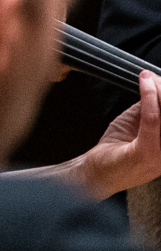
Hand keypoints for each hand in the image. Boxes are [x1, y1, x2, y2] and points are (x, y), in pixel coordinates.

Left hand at [77, 70, 160, 199]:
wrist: (97, 173)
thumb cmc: (118, 150)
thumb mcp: (138, 124)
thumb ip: (151, 108)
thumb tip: (155, 85)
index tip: (160, 79)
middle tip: (153, 77)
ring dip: (158, 90)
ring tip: (147, 78)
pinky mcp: (148, 152)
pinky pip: (153, 118)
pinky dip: (149, 98)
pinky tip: (144, 84)